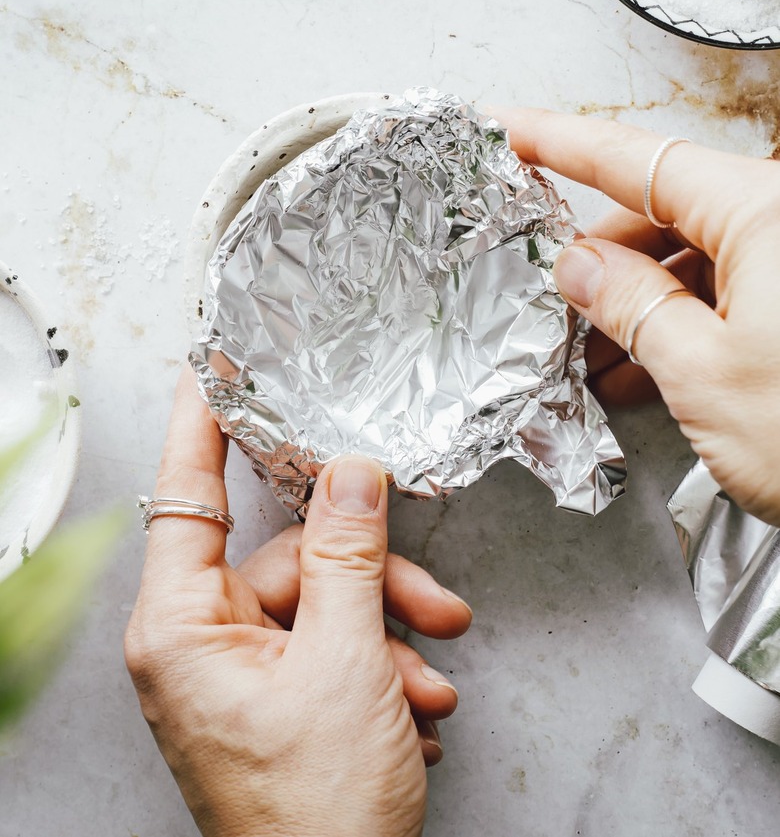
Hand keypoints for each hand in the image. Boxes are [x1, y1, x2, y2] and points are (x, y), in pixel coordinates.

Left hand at [125, 369, 471, 836]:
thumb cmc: (316, 818)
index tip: (212, 362)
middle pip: (289, 561)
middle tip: (436, 606)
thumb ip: (349, 557)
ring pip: (321, 607)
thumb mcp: (346, 666)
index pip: (189, 495)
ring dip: (387, 639)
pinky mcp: (271, 704)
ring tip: (429, 685)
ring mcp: (235, 678)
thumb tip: (351, 471)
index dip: (203, 421)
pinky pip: (327, 650)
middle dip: (372, 583)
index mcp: (180, 630)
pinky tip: (411, 713)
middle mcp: (198, 647)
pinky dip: (378, 671)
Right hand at [500, 108, 779, 527]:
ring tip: (592, 358)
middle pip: (667, 214)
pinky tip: (647, 372)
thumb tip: (579, 266)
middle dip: (600, 260)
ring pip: (702, 261)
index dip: (559, 144)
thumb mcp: (706, 374)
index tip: (509, 129)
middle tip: (547, 296)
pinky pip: (738, 293)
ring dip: (642, 307)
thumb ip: (630, 306)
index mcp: (765, 210)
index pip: (635, 160)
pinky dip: (689, 327)